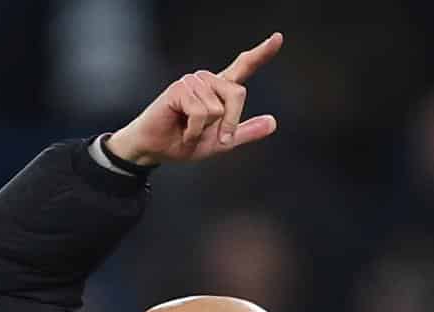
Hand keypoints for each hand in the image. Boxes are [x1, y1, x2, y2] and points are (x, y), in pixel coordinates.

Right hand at [107, 32, 282, 166]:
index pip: (243, 67)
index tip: (278, 38)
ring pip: (218, 108)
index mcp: (219, 90)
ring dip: (204, 129)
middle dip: (228, 123)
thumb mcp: (221, 143)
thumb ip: (245, 132)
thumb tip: (273, 122)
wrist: (154, 150)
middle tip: (209, 135)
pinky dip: (193, 130)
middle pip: (237, 93)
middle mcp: (207, 81)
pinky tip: (182, 129)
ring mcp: (192, 82)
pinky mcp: (179, 89)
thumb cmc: (183, 143)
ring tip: (188, 129)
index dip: (262, 53)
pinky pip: (200, 112)